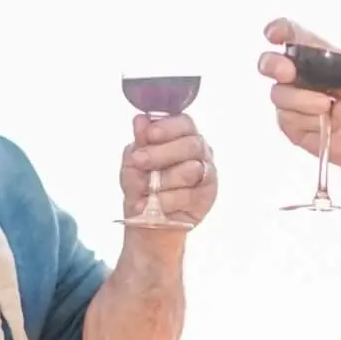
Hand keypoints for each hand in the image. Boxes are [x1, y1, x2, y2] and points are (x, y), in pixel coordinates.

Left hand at [121, 114, 216, 233]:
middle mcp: (198, 151)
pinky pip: (190, 195)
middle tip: (139, 161)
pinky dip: (168, 199)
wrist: (147, 219)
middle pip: (191, 144)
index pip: (183, 123)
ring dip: (164, 180)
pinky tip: (156, 203)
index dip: (168, 127)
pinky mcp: (207, 195)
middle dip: (162, 153)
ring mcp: (206, 173)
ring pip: (192, 169)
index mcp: (181, 136)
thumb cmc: (142, 185)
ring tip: (147, 189)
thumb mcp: (133, 163)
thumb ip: (140, 143)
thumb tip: (140, 120)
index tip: (149, 135)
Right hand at [256, 18, 340, 174]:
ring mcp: (291, 100)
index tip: (275, 34)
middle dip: (273, 65)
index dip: (278, 30)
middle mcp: (297, 75)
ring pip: (280, 95)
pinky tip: (325, 123)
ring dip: (303, 100)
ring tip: (328, 106)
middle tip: (288, 72)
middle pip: (269, 63)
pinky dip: (308, 121)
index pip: (290, 35)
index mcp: (314, 55)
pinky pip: (288, 120)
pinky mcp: (290, 125)